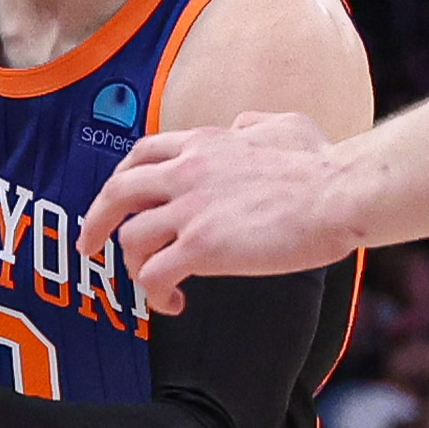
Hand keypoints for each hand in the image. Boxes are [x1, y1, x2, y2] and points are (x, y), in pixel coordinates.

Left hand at [78, 112, 363, 315]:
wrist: (339, 193)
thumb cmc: (323, 164)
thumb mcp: (284, 124)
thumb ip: (254, 124)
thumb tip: (242, 124)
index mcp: (204, 143)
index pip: (141, 154)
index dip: (121, 179)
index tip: (116, 201)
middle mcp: (187, 172)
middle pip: (117, 193)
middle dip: (96, 221)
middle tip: (89, 246)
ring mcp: (191, 209)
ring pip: (130, 240)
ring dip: (134, 267)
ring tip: (156, 285)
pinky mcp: (202, 247)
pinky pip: (154, 276)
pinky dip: (154, 294)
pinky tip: (173, 303)